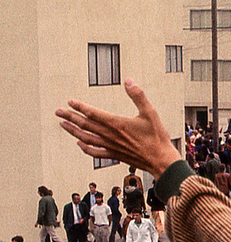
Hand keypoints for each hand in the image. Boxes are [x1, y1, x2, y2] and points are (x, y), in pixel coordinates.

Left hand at [56, 79, 182, 177]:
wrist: (161, 160)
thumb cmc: (157, 138)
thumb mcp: (150, 112)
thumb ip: (138, 96)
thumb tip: (129, 81)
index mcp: (117, 124)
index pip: (93, 113)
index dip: (80, 107)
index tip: (70, 102)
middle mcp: (111, 136)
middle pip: (85, 125)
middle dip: (70, 117)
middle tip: (58, 112)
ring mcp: (111, 147)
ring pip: (86, 138)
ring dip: (73, 131)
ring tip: (63, 125)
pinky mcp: (115, 155)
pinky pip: (95, 152)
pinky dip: (85, 148)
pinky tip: (79, 144)